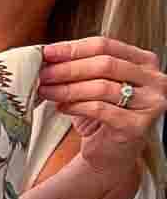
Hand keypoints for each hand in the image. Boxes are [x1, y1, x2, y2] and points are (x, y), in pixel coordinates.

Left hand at [38, 36, 166, 181]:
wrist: (111, 153)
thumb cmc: (102, 115)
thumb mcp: (93, 84)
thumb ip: (80, 66)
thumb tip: (48, 55)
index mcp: (144, 61)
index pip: (105, 45)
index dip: (73, 48)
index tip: (46, 53)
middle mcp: (154, 79)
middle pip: (104, 64)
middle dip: (68, 69)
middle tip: (43, 74)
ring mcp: (150, 103)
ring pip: (102, 87)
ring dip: (68, 88)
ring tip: (46, 91)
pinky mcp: (138, 125)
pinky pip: (101, 109)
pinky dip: (76, 106)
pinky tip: (61, 107)